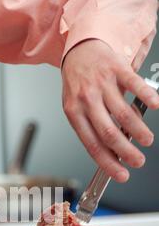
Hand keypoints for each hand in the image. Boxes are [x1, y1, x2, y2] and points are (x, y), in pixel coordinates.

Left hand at [61, 39, 158, 181]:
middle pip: (108, 133)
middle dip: (126, 152)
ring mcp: (102, 84)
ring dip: (139, 131)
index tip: (121, 175)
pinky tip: (155, 105)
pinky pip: (134, 84)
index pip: (92, 145)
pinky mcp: (116, 68)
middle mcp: (87, 100)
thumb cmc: (78, 83)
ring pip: (123, 113)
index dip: (108, 163)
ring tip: (146, 140)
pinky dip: (146, 96)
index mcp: (74, 114)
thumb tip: (111, 151)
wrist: (78, 50)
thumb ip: (92, 127)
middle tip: (138, 161)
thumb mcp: (76, 108)